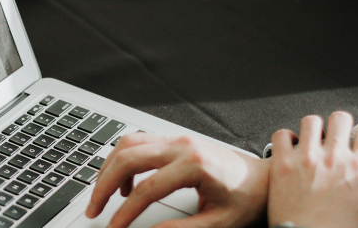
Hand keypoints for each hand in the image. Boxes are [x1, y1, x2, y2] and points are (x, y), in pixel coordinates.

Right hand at [85, 133, 269, 226]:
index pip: (146, 189)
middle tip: (94, 209)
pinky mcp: (176, 140)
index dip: (124, 213)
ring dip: (109, 168)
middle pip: (128, 158)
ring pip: (128, 144)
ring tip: (103, 196)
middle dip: (103, 185)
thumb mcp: (217, 223)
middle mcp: (183, 145)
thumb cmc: (246, 199)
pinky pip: (139, 142)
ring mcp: (178, 138)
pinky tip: (125, 184)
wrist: (263, 180)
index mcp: (195, 165)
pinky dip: (123, 160)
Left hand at [267, 112, 357, 227]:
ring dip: (314, 128)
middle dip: (341, 124)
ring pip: (311, 121)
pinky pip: (282, 135)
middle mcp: (334, 157)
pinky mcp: (282, 165)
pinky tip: (291, 147)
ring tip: (314, 139)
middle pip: (340, 118)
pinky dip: (286, 138)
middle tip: (339, 135)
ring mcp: (306, 158)